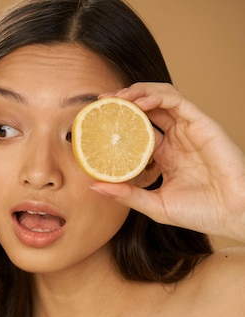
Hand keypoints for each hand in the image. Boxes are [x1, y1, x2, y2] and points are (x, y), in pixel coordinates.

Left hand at [93, 82, 244, 242]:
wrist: (234, 216)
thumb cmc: (201, 213)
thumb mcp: (155, 204)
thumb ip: (126, 194)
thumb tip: (94, 186)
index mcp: (165, 154)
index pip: (138, 128)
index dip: (118, 121)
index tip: (96, 119)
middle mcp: (177, 138)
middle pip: (147, 108)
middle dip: (124, 100)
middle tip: (101, 102)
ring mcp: (190, 130)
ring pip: (162, 98)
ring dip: (138, 92)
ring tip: (117, 98)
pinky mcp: (203, 125)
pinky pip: (178, 102)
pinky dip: (156, 97)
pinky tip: (138, 103)